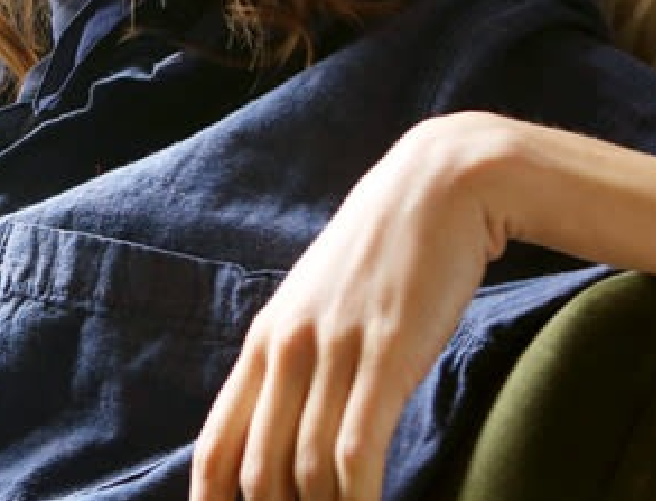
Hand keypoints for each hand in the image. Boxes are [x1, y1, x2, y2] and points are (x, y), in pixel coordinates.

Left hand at [191, 113, 514, 500]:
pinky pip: (356, 448)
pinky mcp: (384, 354)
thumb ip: (302, 358)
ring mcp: (332, 352)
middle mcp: (285, 349)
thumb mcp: (323, 304)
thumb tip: (290, 421)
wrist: (439, 186)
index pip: (217, 444)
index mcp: (264, 341)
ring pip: (306, 469)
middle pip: (256, 470)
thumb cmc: (386, 253)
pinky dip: (360, 497)